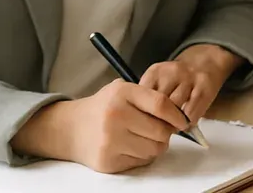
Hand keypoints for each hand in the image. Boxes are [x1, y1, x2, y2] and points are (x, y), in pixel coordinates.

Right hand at [18, 79, 189, 172]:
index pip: (161, 105)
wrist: (70, 129)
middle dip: (166, 132)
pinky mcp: (108, 161)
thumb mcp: (123, 90)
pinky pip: (140, 161)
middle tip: (159, 130)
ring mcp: (110, 140)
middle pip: (161, 131)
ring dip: (155, 145)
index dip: (177, 115)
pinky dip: (141, 156)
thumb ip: (149, 97)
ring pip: (154, 149)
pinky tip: (129, 146)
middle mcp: (115, 116)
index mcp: (122, 93)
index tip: (182, 121)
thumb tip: (178, 116)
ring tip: (143, 137)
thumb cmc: (104, 107)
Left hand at [140, 45, 239, 122]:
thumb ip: (147, 98)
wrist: (205, 62)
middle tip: (159, 130)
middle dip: (158, 121)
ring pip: (175, 111)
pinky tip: (186, 122)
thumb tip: (142, 123)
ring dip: (173, 123)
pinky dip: (187, 122)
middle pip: (158, 105)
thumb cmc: (177, 79)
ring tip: (173, 127)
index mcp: (155, 72)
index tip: (144, 123)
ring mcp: (189, 79)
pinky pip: (191, 113)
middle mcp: (172, 72)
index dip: (142, 114)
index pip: (142, 98)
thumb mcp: (158, 81)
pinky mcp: (204, 88)